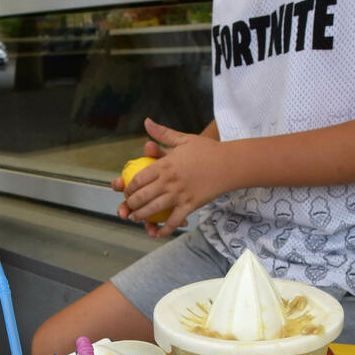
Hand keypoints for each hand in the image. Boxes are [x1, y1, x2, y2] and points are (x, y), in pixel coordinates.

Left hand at [118, 118, 226, 237]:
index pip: (139, 178)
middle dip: (131, 204)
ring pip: (154, 209)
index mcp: (165, 164)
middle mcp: (169, 181)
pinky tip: (158, 233)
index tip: (126, 191)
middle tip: (127, 208)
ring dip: (141, 216)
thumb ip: (163, 134)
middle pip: (143, 196)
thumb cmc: (207, 150)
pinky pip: (174, 220)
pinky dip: (165, 229)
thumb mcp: (183, 139)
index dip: (129, 187)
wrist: (229, 164)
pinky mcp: (190, 205)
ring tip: (135, 218)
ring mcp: (180, 194)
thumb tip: (146, 122)